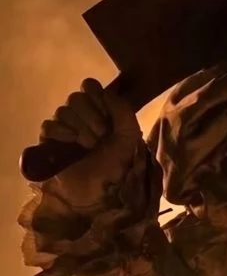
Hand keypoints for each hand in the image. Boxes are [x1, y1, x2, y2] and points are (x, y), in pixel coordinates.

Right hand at [39, 78, 142, 210]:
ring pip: (63, 111)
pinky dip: (62, 133)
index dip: (97, 97)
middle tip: (101, 136)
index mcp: (99, 110)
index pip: (89, 86)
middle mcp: (80, 115)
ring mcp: (63, 127)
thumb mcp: (129, 135)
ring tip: (90, 146)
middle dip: (91, 116)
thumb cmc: (117, 162)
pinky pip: (49, 125)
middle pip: (76, 97)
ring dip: (80, 128)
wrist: (100, 189)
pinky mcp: (48, 141)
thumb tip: (105, 92)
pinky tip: (73, 145)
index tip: (108, 117)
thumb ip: (122, 109)